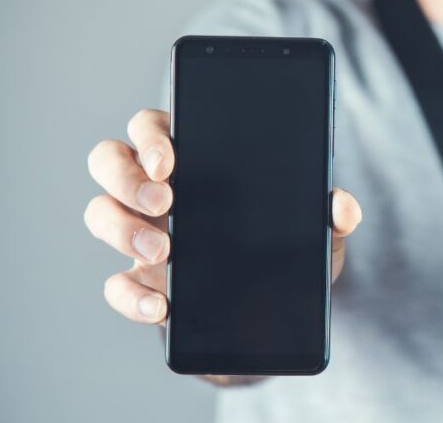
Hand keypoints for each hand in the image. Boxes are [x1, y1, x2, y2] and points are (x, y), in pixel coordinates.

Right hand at [84, 109, 361, 326]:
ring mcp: (142, 234)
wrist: (278, 316)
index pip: (155, 126)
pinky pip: (114, 284)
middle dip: (126, 176)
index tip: (171, 159)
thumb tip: (343, 207)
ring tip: (163, 253)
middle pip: (111, 159)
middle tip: (165, 202)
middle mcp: (159, 190)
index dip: (152, 135)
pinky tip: (160, 306)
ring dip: (120, 229)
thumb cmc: (290, 253)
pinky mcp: (140, 282)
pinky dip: (129, 296)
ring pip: (99, 212)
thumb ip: (331, 215)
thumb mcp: (319, 232)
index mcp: (196, 159)